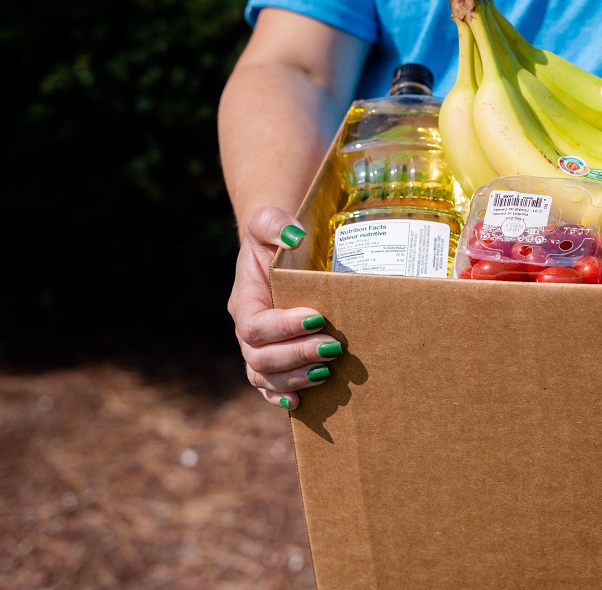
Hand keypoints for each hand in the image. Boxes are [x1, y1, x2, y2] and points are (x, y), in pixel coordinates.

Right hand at [228, 207, 340, 409]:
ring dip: (295, 378)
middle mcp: (248, 330)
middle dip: (297, 355)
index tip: (317, 317)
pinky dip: (281, 398)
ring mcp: (260, 348)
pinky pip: (269, 388)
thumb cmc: (275, 236)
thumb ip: (275, 223)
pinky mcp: (275, 360)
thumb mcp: (269, 220)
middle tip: (333, 347)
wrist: (280, 252)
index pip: (254, 325)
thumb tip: (296, 236)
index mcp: (245, 300)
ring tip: (327, 372)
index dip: (283, 328)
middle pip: (260, 356)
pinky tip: (300, 403)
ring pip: (264, 376)